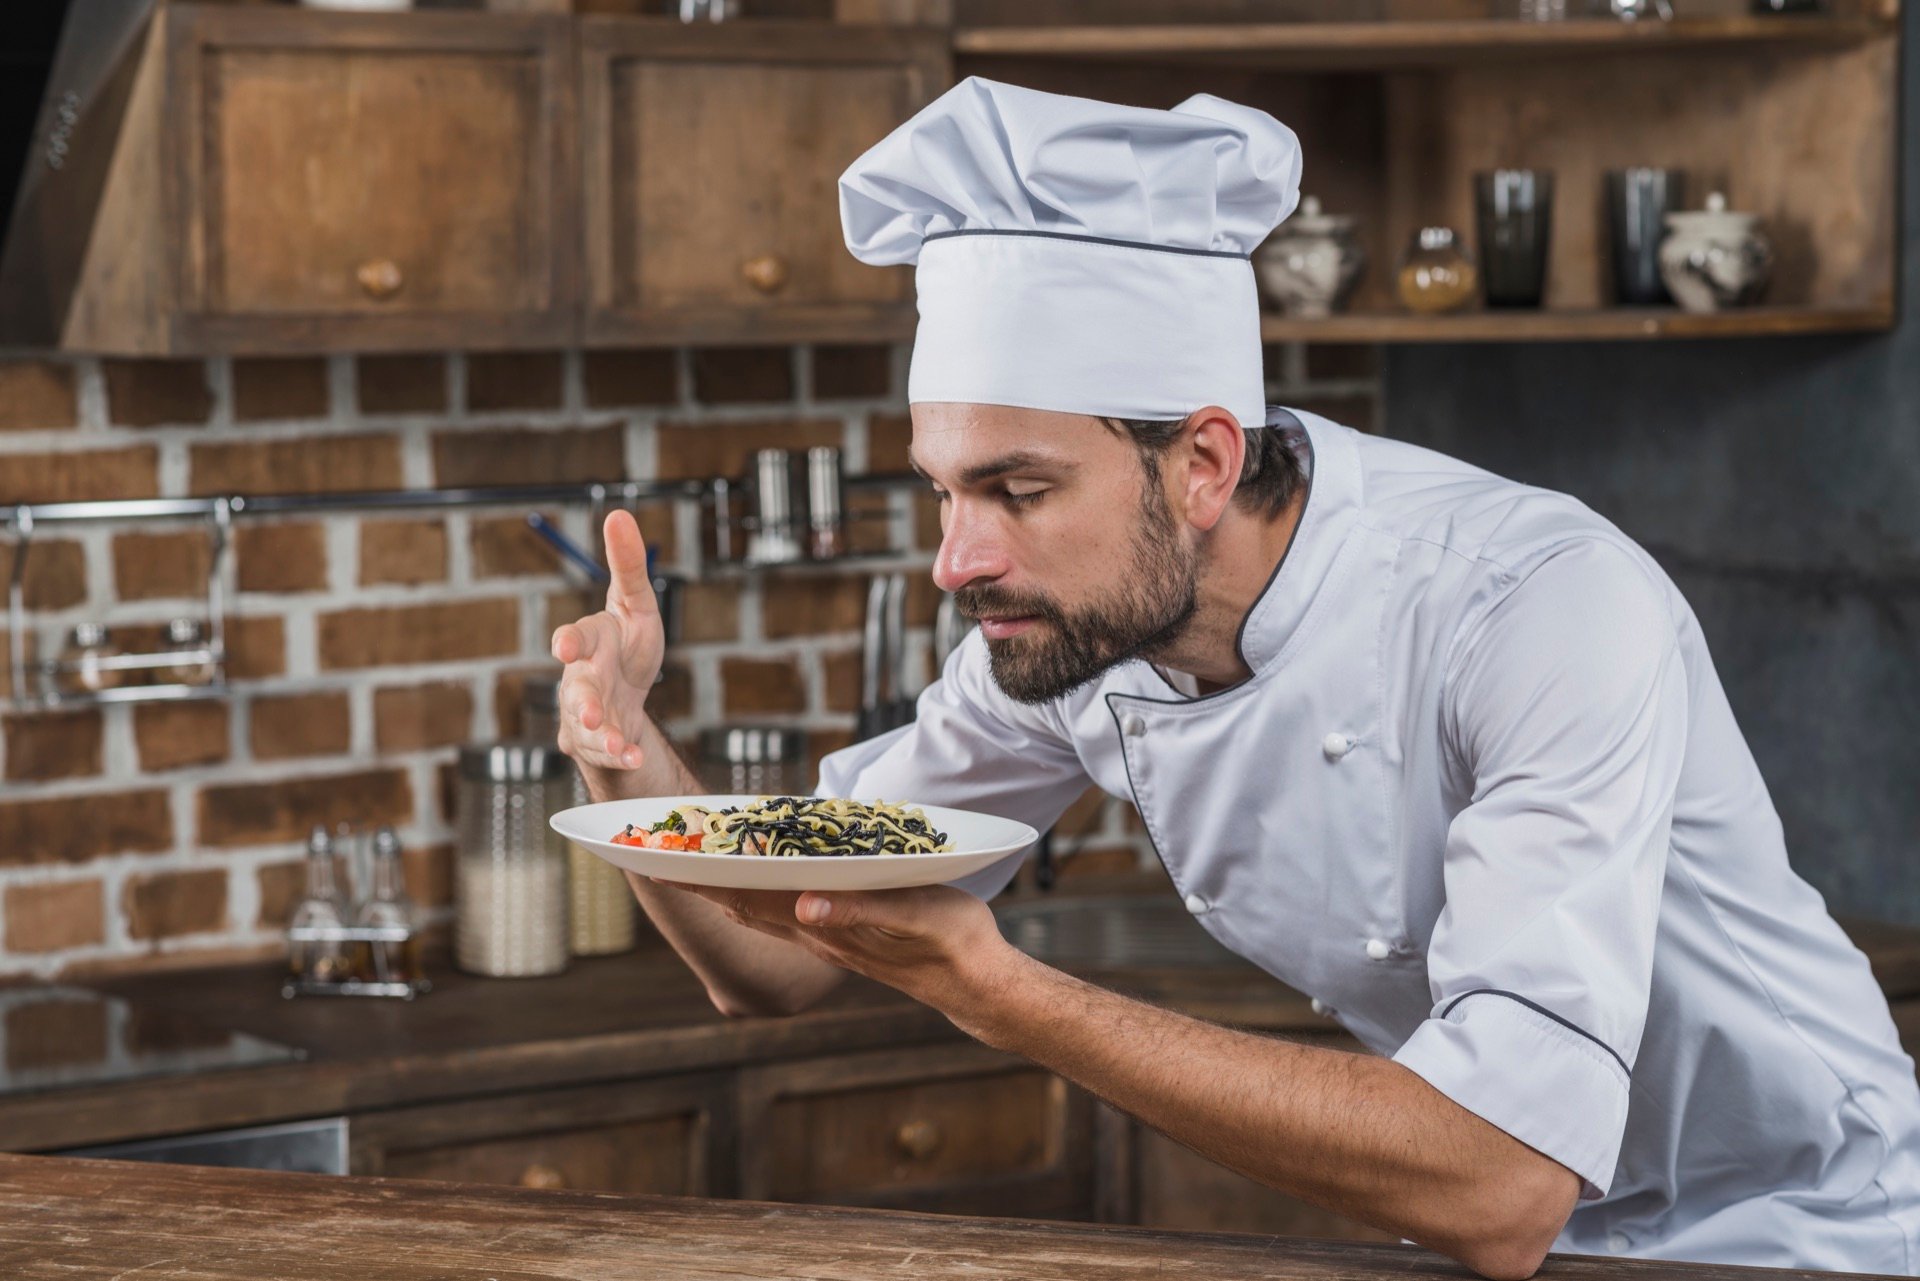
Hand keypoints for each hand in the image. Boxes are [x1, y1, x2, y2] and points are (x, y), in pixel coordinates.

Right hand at [550, 511, 663, 782]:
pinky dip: (620, 753)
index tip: (565, 646)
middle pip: (578, 689)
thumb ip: (627, 565)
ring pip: (587, 726)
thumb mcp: (636, 604)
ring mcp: (587, 714)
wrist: (627, 699)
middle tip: (591, 710)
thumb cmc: (627, 646)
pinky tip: (633, 754)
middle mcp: (581, 679)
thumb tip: (619, 514)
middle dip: (583, 700)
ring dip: (600, 733)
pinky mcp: (598, 742)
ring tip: (615, 739)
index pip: (574, 639)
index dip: (569, 642)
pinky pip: (606, 751)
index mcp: (590, 643)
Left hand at [652, 881, 1023, 1035]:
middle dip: (697, 880)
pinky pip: (783, 910)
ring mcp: (825, 936)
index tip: (658, 861)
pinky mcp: (840, 934)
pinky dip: (755, 891)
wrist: (972, 983)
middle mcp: (814, 934)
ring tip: (689, 863)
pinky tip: (753, 880)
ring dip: (720, 886)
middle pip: (740, 904)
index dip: (702, 881)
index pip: (747, 899)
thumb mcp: (910, 915)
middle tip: (654, 853)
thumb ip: (859, 911)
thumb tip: (805, 905)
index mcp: (823, 926)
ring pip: (758, 909)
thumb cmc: (948, 941)